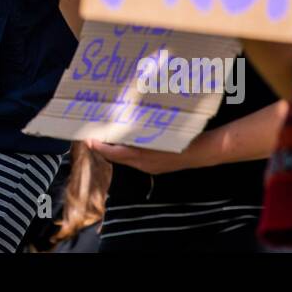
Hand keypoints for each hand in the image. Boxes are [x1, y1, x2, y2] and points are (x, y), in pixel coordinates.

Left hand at [87, 137, 202, 174]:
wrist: (203, 151)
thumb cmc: (182, 139)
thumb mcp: (159, 133)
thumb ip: (140, 132)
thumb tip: (122, 125)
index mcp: (142, 157)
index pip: (114, 153)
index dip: (99, 146)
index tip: (88, 138)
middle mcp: (144, 164)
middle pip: (118, 156)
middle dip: (105, 145)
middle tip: (95, 133)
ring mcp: (150, 166)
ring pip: (127, 157)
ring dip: (116, 146)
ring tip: (108, 133)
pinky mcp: (157, 164)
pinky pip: (136, 157)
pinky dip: (128, 148)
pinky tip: (129, 137)